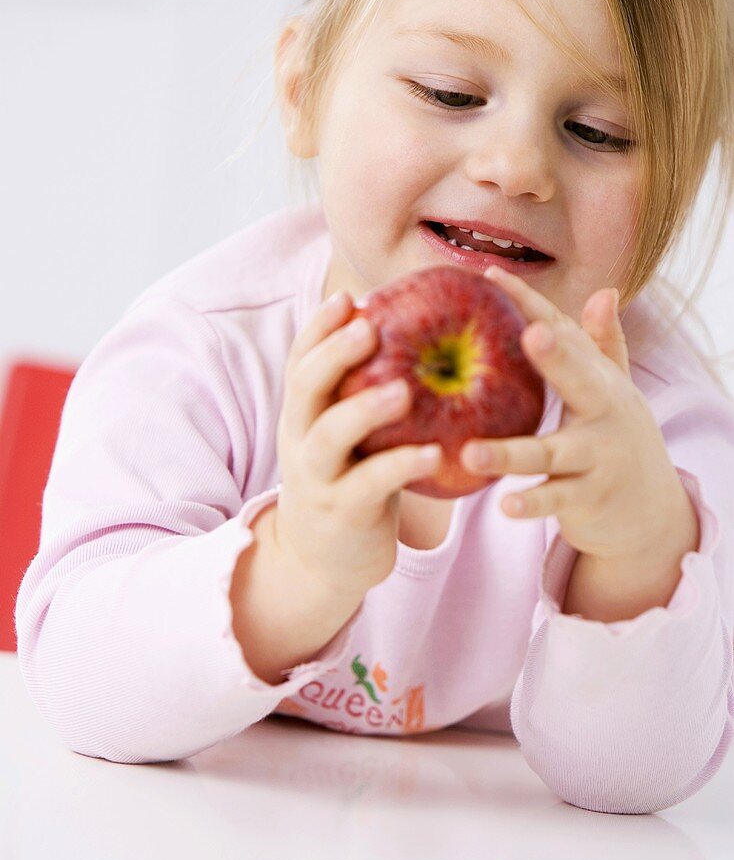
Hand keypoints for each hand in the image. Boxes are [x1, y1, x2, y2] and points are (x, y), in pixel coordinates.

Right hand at [274, 290, 441, 598]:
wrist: (320, 561)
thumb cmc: (349, 480)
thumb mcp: (345, 436)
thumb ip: (361, 394)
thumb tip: (411, 334)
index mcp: (303, 413)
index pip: (300, 361)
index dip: (318, 328)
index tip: (346, 298)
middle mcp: (301, 438)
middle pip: (304, 387)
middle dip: (333, 353)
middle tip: (369, 327)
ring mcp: (318, 477)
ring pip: (330, 436)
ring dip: (365, 409)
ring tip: (404, 390)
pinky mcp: (343, 512)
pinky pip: (370, 485)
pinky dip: (401, 465)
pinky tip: (435, 452)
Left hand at [459, 265, 691, 563]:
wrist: (649, 510)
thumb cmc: (613, 437)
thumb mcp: (612, 390)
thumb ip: (603, 345)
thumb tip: (605, 291)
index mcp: (599, 379)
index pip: (563, 333)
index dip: (529, 304)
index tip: (490, 276)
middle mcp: (603, 413)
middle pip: (578, 380)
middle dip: (557, 357)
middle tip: (531, 333)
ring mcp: (596, 458)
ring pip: (550, 453)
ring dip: (511, 453)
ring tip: (472, 452)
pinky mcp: (588, 500)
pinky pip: (555, 500)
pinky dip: (532, 503)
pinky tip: (505, 504)